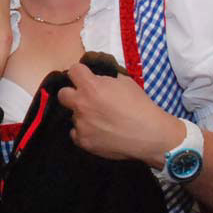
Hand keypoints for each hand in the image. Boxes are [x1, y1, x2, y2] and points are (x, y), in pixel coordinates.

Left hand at [57, 61, 182, 167]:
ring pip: (73, 115)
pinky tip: (98, 132)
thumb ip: (106, 78)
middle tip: (85, 98)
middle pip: (62, 94)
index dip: (80, 72)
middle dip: (72, 93)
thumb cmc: (140, 106)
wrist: (150, 135)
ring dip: (82, 115)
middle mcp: (81, 104)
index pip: (73, 70)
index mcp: (90, 87)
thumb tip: (98, 77)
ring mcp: (80, 124)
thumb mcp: (125, 82)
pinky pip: (76, 133)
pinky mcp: (83, 141)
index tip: (85, 77)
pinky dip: (84, 131)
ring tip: (100, 120)